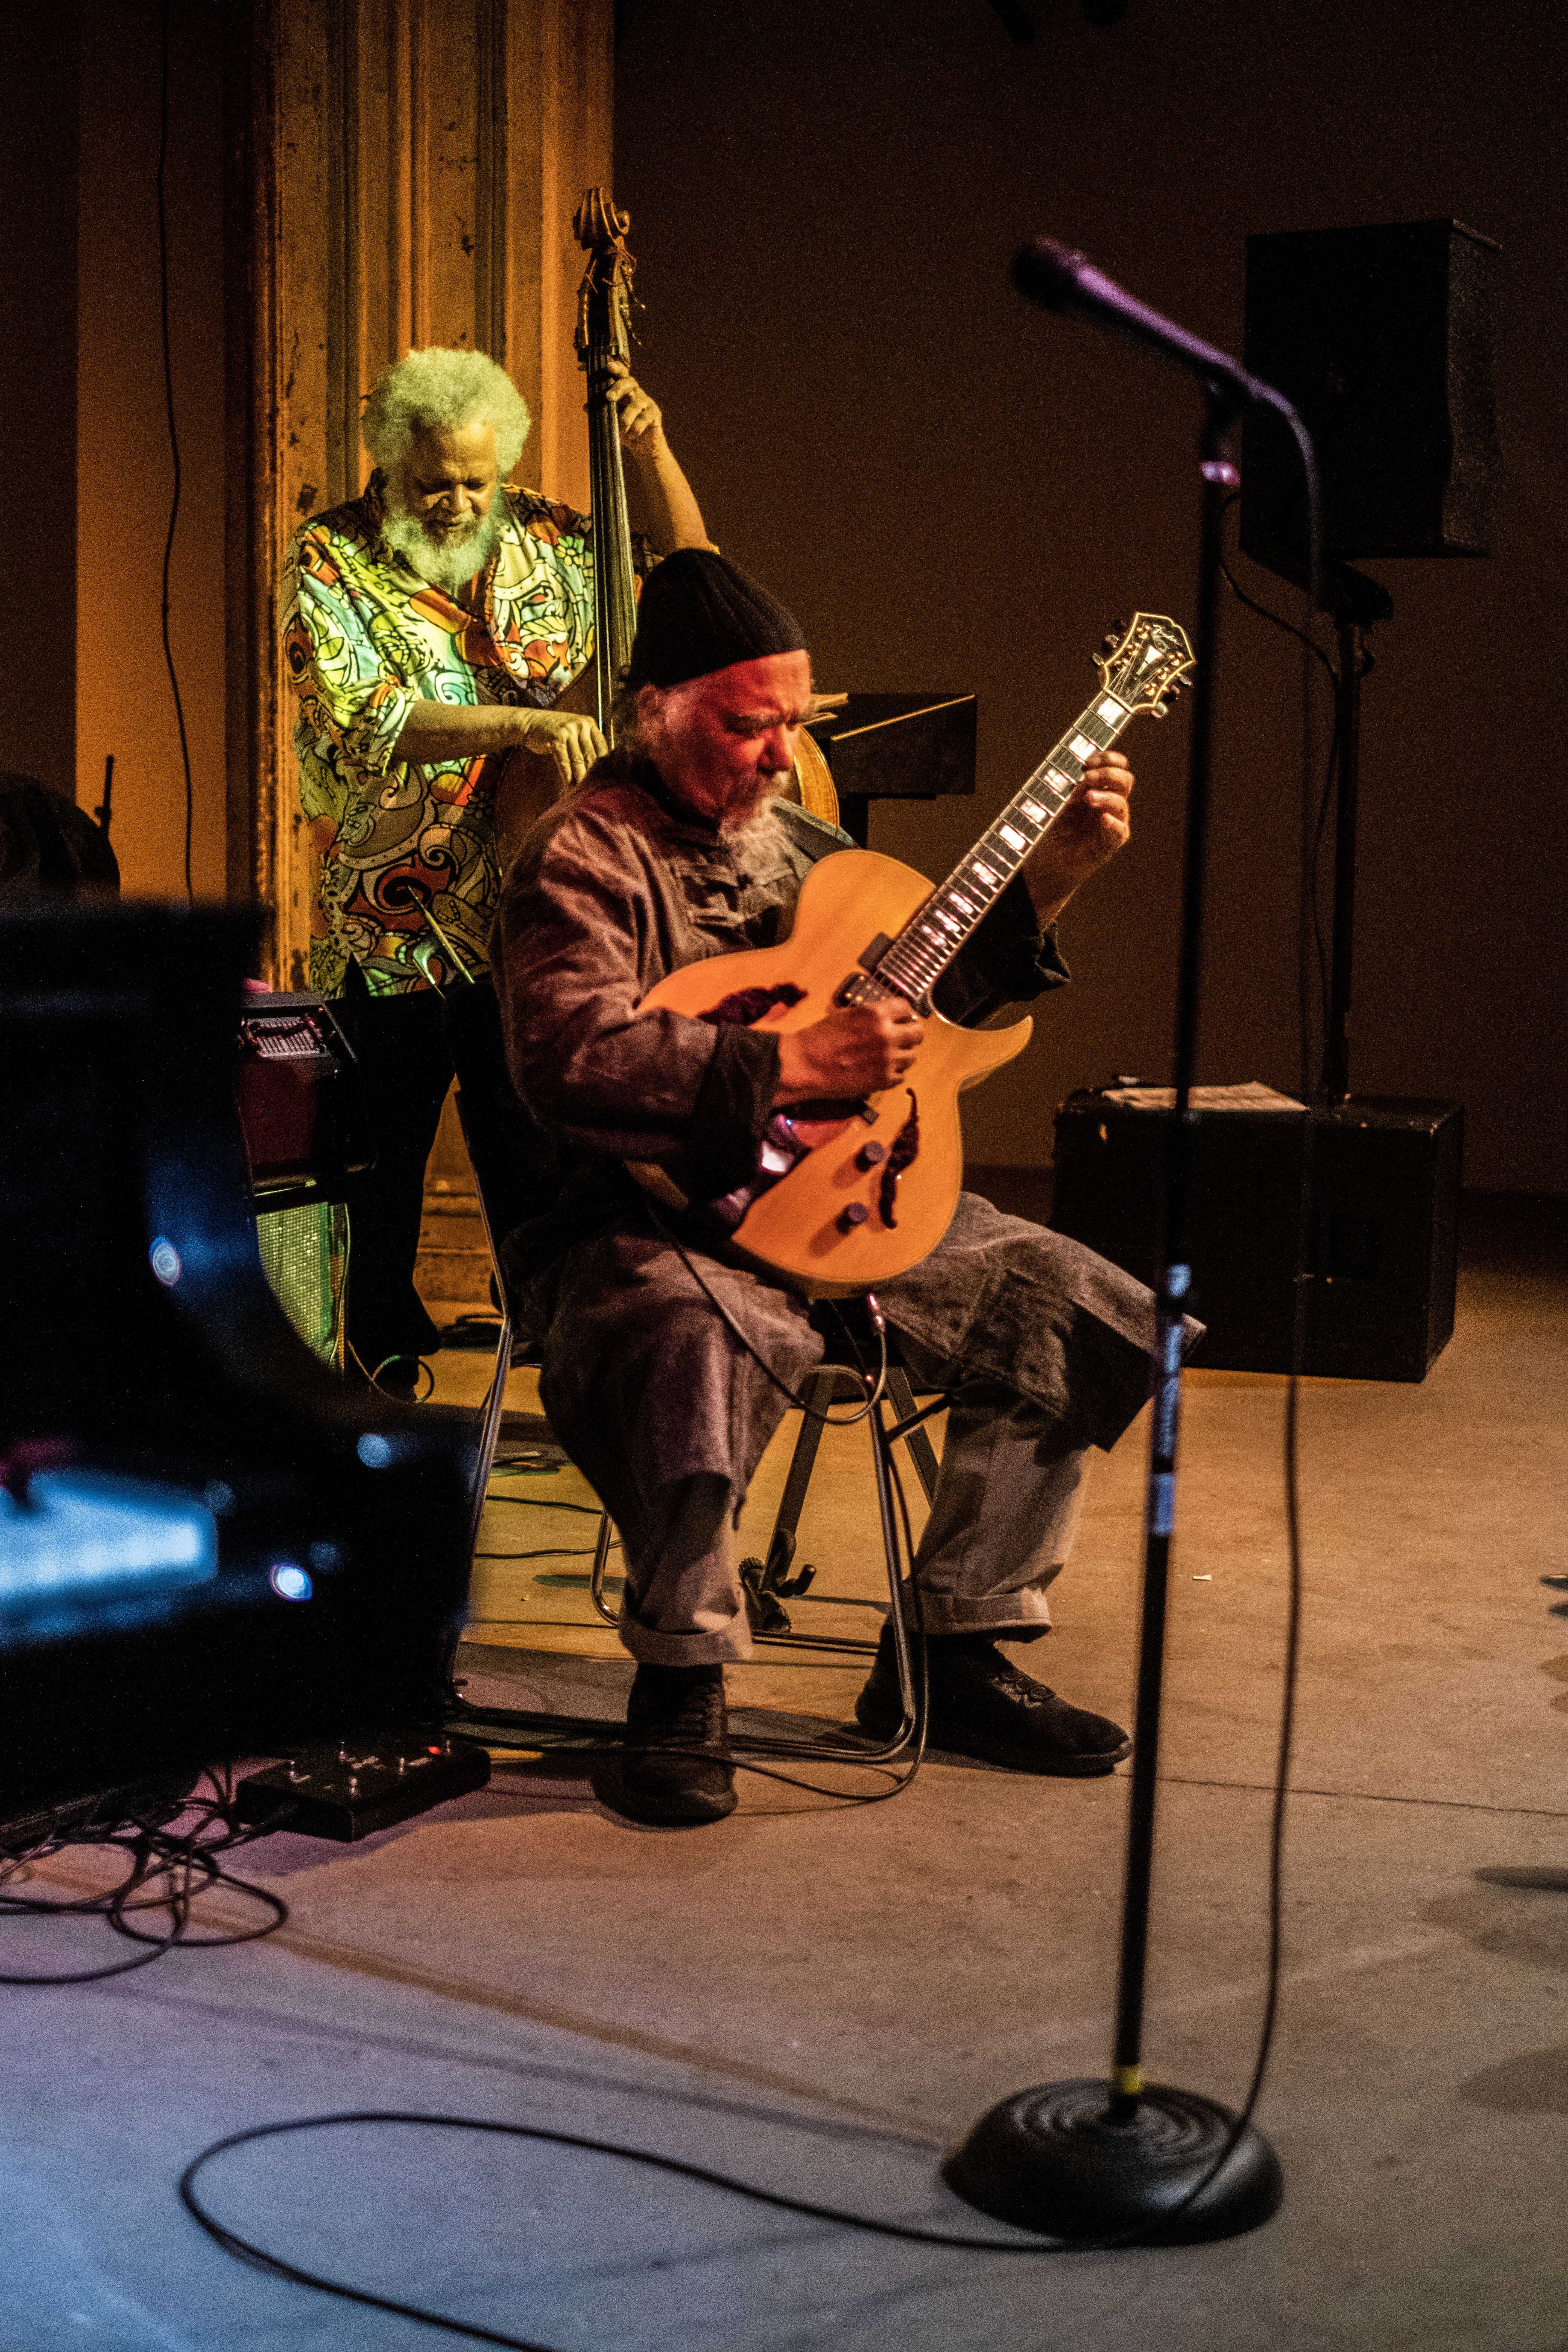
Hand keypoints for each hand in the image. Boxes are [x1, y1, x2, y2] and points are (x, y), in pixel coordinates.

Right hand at [512, 706, 606, 786]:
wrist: (531, 722)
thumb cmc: (555, 730)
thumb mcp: (574, 730)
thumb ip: (586, 743)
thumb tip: (599, 767)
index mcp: (589, 723)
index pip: (602, 746)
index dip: (604, 764)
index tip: (605, 778)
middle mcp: (581, 725)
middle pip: (591, 755)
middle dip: (592, 774)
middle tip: (595, 788)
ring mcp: (568, 731)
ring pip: (578, 759)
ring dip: (580, 777)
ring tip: (583, 790)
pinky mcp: (555, 739)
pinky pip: (564, 760)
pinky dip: (567, 774)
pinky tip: (569, 784)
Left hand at [602, 359, 667, 460]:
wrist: (642, 445)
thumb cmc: (625, 429)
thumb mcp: (611, 419)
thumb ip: (601, 411)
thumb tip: (586, 407)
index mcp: (625, 390)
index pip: (622, 374)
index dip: (617, 368)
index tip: (609, 365)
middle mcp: (636, 392)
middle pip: (629, 382)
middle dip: (618, 387)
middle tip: (609, 397)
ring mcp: (647, 402)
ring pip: (635, 405)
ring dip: (625, 419)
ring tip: (622, 430)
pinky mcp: (655, 414)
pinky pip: (643, 419)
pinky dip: (635, 429)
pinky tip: (632, 435)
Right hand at [773, 999, 924, 1104]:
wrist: (804, 1064)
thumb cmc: (819, 1038)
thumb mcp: (848, 1015)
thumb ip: (873, 1015)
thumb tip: (892, 1018)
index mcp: (876, 1014)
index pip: (907, 1008)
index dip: (903, 1014)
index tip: (900, 1019)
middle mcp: (887, 1035)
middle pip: (917, 1033)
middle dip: (909, 1035)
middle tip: (898, 1039)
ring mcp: (887, 1059)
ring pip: (911, 1056)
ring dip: (901, 1056)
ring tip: (884, 1057)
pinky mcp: (884, 1080)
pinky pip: (901, 1076)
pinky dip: (892, 1074)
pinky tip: (877, 1070)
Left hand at [1020, 750, 1134, 922]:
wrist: (1048, 862)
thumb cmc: (1053, 830)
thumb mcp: (1058, 803)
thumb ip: (1070, 788)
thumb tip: (1082, 775)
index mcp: (1099, 788)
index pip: (1115, 767)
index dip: (1107, 759)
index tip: (1088, 760)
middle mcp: (1109, 804)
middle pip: (1125, 780)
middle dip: (1108, 773)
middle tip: (1088, 775)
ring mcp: (1112, 824)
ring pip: (1121, 804)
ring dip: (1106, 797)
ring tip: (1088, 797)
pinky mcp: (1110, 844)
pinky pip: (1120, 832)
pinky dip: (1114, 824)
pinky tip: (1104, 819)